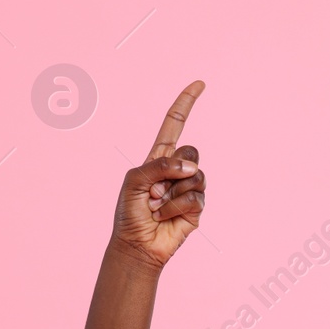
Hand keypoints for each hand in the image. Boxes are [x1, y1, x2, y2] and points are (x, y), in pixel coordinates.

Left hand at [112, 80, 206, 270]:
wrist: (137, 245)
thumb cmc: (130, 213)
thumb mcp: (135, 181)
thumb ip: (160, 166)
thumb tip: (191, 169)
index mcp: (158, 158)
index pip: (174, 125)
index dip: (186, 104)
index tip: (200, 84)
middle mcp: (176, 170)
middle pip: (190, 150)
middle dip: (172, 169)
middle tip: (154, 191)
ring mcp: (189, 187)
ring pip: (195, 175)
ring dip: (171, 193)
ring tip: (157, 206)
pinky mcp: (197, 206)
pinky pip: (195, 196)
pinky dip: (176, 207)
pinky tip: (165, 216)